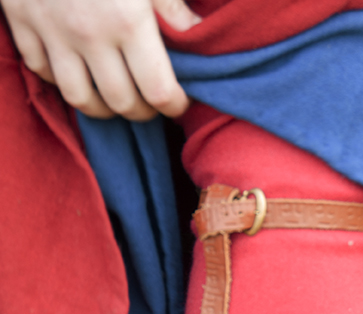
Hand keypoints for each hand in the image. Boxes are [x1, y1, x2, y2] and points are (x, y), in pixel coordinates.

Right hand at [0, 0, 200, 119]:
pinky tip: (79, 71)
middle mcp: (90, 36)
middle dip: (143, 111)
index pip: (159, 91)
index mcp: (128, 21)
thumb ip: (171, 4)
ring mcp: (52, 34)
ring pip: (81, 100)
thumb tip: (197, 33)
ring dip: (104, 108)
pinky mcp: (23, 25)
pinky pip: (44, 73)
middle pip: (122, 103)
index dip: (174, 105)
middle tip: (151, 102)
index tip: (179, 101)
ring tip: (117, 98)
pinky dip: (63, 80)